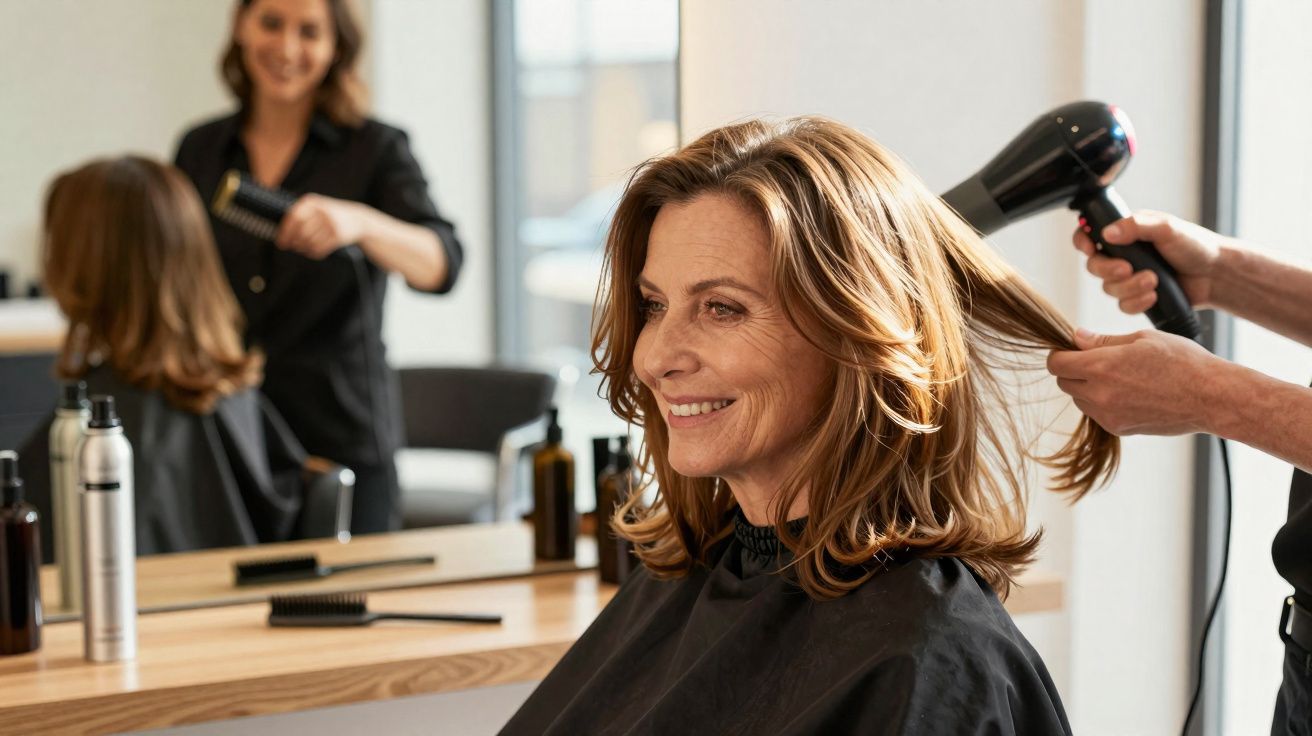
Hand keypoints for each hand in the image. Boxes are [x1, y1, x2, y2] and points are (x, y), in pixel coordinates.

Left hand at [276, 194, 372, 258]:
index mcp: (312, 202)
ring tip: (304, 248)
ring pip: (309, 242)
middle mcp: (321, 211)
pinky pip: (320, 248)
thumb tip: (281, 234)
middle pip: (300, 232)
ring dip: (304, 249)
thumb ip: (300, 216)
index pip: (293, 218)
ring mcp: (331, 223)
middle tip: (293, 247)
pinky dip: (314, 253)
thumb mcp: (316, 209)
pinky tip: (313, 251)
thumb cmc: (330, 216)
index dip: (285, 232)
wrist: (358, 219)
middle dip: (294, 242)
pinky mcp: (338, 235)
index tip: (281, 242)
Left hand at [1046, 328, 1225, 436]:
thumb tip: (1075, 337)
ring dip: (1087, 387)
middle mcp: (1099, 394)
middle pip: (1064, 382)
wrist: (1211, 396)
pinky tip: (1128, 392)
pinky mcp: (1118, 428)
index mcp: (1101, 366)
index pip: (1056, 363)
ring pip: (1079, 399)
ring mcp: (1108, 415)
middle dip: (1073, 370)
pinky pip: (1097, 413)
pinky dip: (1103, 402)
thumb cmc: (1181, 361)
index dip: (1061, 354)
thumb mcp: (1141, 339)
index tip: (1071, 349)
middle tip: (1097, 360)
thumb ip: (1102, 341)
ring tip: (1119, 376)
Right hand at [1073, 211, 1221, 312]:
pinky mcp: (1138, 297)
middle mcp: (1123, 255)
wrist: (1215, 274)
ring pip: (1108, 288)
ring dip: (1129, 287)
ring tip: (1153, 281)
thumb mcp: (1167, 228)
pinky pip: (1123, 305)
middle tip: (1127, 269)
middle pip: (1094, 266)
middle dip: (1108, 270)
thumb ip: (1136, 226)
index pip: (1090, 234)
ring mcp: (1129, 277)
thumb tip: (1107, 233)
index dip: (1082, 241)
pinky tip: (1153, 296)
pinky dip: (1136, 302)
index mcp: (1126, 233)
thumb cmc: (1195, 245)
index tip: (1090, 248)